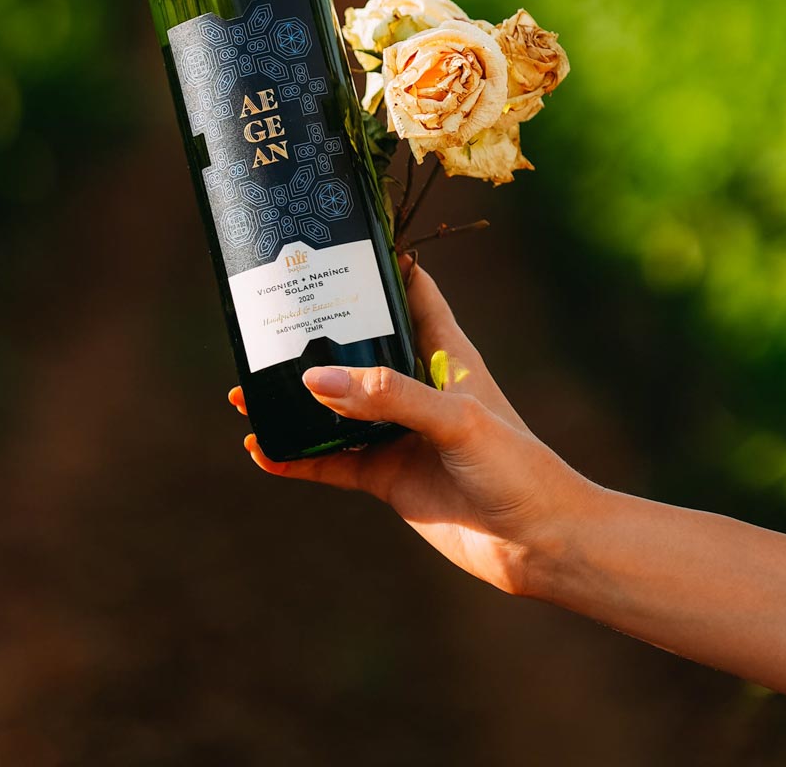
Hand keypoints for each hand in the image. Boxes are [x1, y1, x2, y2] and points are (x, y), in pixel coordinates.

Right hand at [231, 255, 591, 595]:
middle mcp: (418, 386)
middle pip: (357, 347)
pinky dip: (297, 457)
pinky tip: (263, 452)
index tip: (337, 240)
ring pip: (335, 408)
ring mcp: (401, 433)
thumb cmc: (518, 466)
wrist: (541, 546)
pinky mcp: (390, 478)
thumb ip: (387, 396)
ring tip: (244, 390)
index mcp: (446, 352)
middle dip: (314, 335)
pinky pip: (332, 463)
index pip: (411, 290)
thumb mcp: (455, 418)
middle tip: (263, 320)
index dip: (380, 263)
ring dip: (294, 401)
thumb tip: (316, 380)